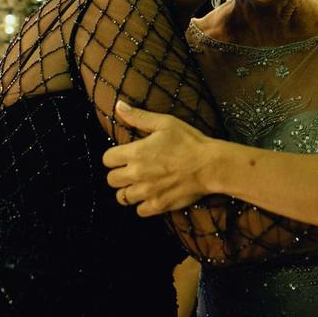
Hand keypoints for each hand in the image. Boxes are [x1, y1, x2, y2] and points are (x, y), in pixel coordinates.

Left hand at [102, 102, 216, 216]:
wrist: (210, 165)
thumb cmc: (189, 141)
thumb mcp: (165, 123)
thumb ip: (138, 116)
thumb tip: (118, 105)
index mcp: (136, 153)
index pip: (107, 159)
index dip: (113, 156)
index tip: (123, 155)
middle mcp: (136, 174)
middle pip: (111, 180)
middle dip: (119, 174)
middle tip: (131, 170)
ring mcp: (147, 192)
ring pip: (122, 198)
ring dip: (129, 190)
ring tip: (140, 184)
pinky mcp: (158, 205)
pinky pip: (139, 211)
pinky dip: (143, 205)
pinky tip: (151, 195)